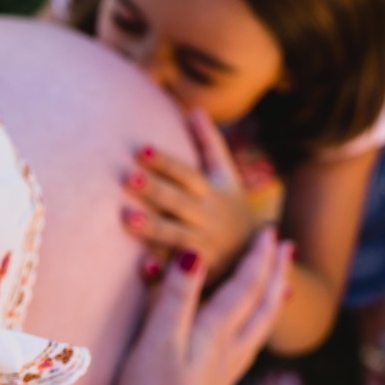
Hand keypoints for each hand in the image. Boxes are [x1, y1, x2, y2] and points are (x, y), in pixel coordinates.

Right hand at [113, 229, 294, 384]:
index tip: (271, 229)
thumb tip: (195, 252)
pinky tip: (244, 336)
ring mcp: (223, 375)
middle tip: (287, 247)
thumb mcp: (157, 344)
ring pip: (258, 330)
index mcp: (214, 336)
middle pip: (261, 307)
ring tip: (280, 285)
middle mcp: (227, 353)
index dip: (257, 257)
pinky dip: (254, 328)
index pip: (244, 288)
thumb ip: (176, 298)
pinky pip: (245, 347)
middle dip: (273, 274)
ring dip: (270, 300)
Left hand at [121, 108, 256, 281]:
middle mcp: (208, 218)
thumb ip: (209, 144)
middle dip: (155, 190)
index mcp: (212, 192)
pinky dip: (162, 274)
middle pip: (178, 202)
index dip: (165, 162)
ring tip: (125, 218)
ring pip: (176, 236)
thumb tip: (195, 109)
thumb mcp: (226, 177)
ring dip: (153, 228)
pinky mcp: (200, 274)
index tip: (140, 149)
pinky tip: (141, 269)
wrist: (260, 259)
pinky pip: (179, 275)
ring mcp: (204, 246)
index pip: (186, 173)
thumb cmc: (230, 208)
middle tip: (127, 177)